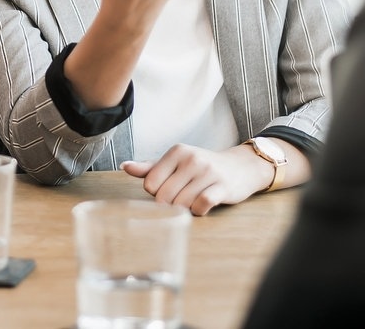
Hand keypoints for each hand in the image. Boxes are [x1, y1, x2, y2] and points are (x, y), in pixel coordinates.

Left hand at [121, 144, 270, 215]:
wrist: (239, 167)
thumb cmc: (201, 167)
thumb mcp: (176, 163)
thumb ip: (150, 167)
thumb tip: (125, 167)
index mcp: (177, 152)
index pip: (150, 183)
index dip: (157, 193)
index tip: (170, 189)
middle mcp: (191, 159)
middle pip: (163, 197)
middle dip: (170, 204)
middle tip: (182, 197)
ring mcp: (208, 172)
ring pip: (181, 203)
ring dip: (185, 209)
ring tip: (193, 199)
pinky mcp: (222, 186)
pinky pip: (201, 205)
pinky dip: (199, 211)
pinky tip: (202, 206)